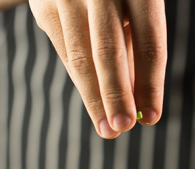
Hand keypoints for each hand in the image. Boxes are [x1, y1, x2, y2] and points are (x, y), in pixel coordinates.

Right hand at [29, 0, 166, 137]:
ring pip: (79, 56)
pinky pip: (65, 50)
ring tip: (108, 129)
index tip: (152, 117)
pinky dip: (82, 78)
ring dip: (94, 98)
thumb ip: (135, 45)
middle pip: (108, 51)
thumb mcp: (135, 5)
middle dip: (116, 95)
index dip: (151, 84)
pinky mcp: (42, 4)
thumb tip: (140, 99)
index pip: (149, 42)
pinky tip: (95, 101)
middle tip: (123, 128)